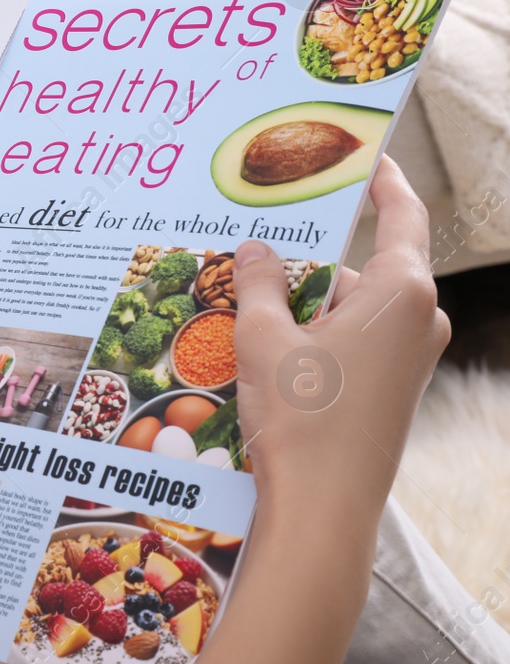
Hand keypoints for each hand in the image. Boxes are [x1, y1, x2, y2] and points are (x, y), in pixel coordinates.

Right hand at [232, 156, 448, 519]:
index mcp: (402, 291)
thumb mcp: (264, 337)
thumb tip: (256, 248)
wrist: (323, 509)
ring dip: (306, 303)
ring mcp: (410, 359)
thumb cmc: (301, 416)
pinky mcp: (394, 392)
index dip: (382, 180)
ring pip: (354, 307)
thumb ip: (259, 281)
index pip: (402, 214)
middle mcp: (419, 319)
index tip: (365, 154)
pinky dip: (316, 335)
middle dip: (311, 257)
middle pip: (364, 265)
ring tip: (243, 302)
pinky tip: (264, 345)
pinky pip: (355, 342)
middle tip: (256, 240)